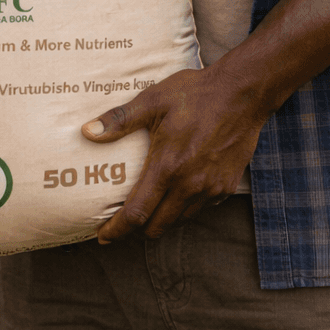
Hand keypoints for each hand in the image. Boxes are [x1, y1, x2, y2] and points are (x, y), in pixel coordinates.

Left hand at [81, 63, 263, 243]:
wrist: (242, 93)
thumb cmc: (195, 94)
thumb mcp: (153, 100)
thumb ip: (119, 119)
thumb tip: (87, 132)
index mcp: (168, 167)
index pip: (137, 214)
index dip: (117, 230)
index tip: (103, 236)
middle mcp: (190, 185)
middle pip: (156, 227)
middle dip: (136, 231)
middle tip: (121, 224)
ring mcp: (211, 189)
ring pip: (179, 221)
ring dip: (161, 220)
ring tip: (148, 209)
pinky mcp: (226, 187)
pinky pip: (199, 209)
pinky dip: (183, 208)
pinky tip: (176, 193)